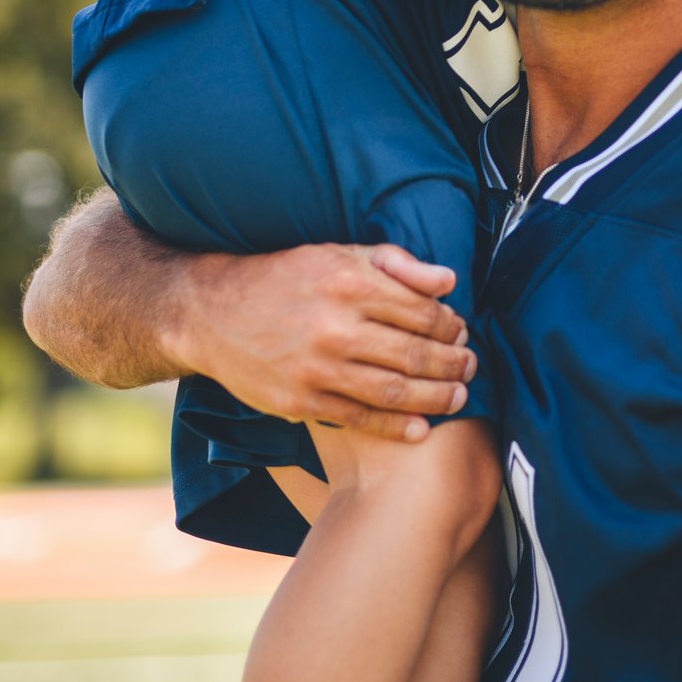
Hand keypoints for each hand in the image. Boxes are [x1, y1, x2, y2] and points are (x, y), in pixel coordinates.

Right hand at [166, 242, 475, 442]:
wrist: (211, 313)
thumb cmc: (283, 279)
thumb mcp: (336, 253)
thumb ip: (394, 264)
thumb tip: (448, 281)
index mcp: (349, 282)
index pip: (421, 310)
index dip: (450, 326)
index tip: (461, 332)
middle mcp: (335, 325)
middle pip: (414, 353)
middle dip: (452, 364)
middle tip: (471, 368)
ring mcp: (317, 368)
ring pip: (394, 389)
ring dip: (435, 397)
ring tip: (458, 398)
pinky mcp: (301, 401)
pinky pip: (359, 417)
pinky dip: (395, 426)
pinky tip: (420, 428)